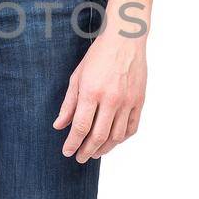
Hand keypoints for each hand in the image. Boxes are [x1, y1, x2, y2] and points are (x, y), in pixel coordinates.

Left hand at [53, 32, 146, 161]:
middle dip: (87, 151)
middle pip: (98, 136)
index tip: (67, 152)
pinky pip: (132, 128)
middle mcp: (111, 99)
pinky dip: (122, 139)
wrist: (125, 41)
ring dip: (104, 149)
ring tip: (95, 153)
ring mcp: (128, 101)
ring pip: (116, 136)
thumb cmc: (98, 56)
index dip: (73, 143)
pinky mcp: (139, 101)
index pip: (81, 127)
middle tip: (80, 158)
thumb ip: (68, 104)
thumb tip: (59, 126)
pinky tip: (113, 141)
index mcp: (92, 92)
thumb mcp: (77, 77)